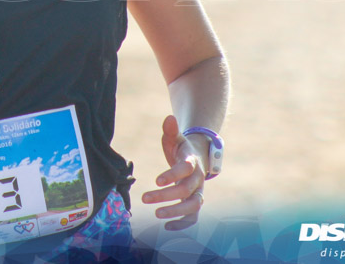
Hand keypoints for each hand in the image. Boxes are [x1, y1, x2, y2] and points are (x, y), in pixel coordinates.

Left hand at [141, 115, 207, 230]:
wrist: (198, 158)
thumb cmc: (181, 148)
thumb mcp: (175, 138)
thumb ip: (171, 130)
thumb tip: (169, 118)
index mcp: (192, 161)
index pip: (185, 169)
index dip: (172, 175)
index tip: (157, 180)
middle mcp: (198, 178)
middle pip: (186, 190)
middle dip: (166, 195)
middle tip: (145, 198)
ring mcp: (198, 192)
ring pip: (192, 206)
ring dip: (175, 211)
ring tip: (156, 214)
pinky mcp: (195, 202)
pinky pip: (193, 217)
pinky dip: (182, 224)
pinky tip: (166, 227)